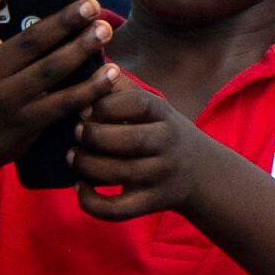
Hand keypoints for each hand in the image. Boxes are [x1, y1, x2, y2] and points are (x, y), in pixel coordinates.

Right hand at [0, 0, 115, 182]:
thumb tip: (43, 15)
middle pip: (32, 40)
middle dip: (66, 20)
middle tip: (92, 3)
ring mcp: (5, 100)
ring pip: (52, 69)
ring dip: (83, 48)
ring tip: (105, 31)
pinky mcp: (24, 124)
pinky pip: (63, 102)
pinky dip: (89, 88)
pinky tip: (109, 74)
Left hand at [67, 80, 211, 220]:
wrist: (203, 174)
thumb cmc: (163, 133)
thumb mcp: (153, 108)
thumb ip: (122, 90)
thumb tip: (91, 65)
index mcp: (164, 114)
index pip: (136, 103)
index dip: (105, 105)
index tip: (83, 108)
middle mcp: (166, 144)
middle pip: (127, 141)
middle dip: (93, 136)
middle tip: (76, 133)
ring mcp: (160, 176)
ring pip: (118, 174)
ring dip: (86, 166)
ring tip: (72, 156)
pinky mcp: (151, 203)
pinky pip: (118, 209)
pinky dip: (92, 203)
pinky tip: (80, 188)